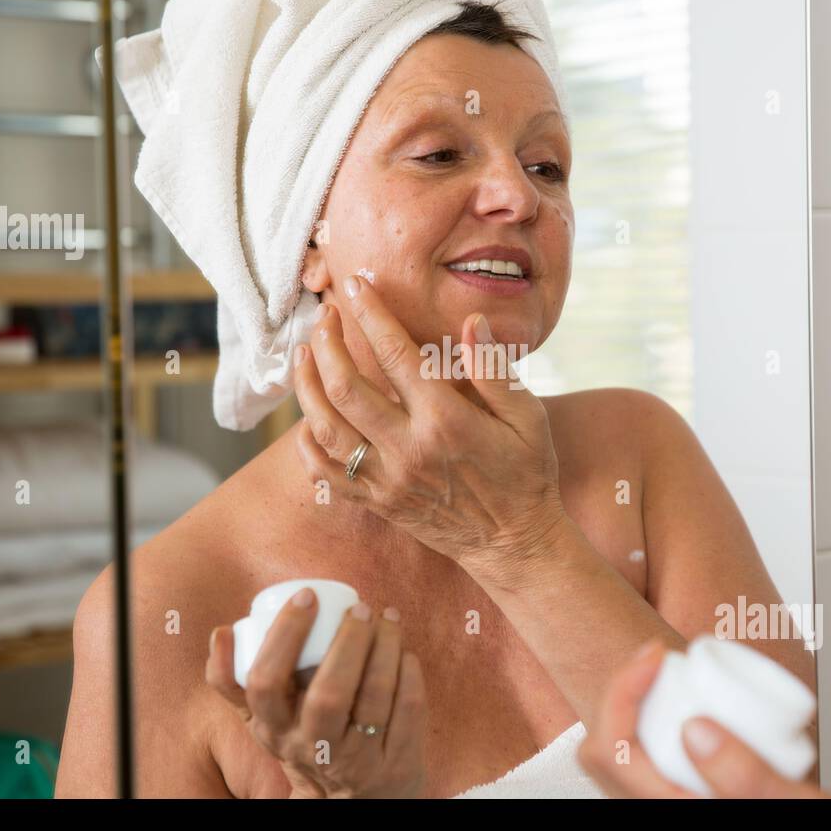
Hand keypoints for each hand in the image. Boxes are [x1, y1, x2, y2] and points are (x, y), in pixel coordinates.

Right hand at [205, 589, 426, 797]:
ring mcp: (359, 759)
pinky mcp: (398, 762)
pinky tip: (404, 651)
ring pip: (375, 698)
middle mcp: (314, 748)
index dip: (285, 635)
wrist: (348, 803)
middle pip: (329, 695)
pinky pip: (408, 710)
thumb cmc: (304, 742)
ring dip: (385, 649)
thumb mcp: (263, 721)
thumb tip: (220, 631)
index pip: (266, 683)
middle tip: (358, 607)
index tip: (306, 597)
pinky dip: (409, 674)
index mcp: (274, 729)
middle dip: (347, 643)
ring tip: (388, 617)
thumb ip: (233, 682)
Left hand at [290, 274, 569, 587]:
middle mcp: (409, 449)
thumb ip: (494, 368)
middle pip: (346, 387)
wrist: (514, 545)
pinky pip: (326, 472)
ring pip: (327, 427)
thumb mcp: (527, 417)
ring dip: (307, 386)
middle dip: (327, 343)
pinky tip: (306, 416)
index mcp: (446, 420)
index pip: (396, 354)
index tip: (356, 286)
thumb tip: (472, 320)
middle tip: (323, 317)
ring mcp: (388, 479)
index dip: (371, 315)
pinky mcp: (378, 502)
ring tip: (303, 355)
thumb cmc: (526, 475)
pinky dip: (308, 442)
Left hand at [578, 641, 830, 797]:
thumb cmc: (817, 827)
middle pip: (601, 749)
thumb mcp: (796, 805)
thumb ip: (747, 777)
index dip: (623, 689)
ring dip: (638, 707)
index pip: (610, 750)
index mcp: (671, 813)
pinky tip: (690, 706)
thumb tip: (693, 729)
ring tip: (676, 678)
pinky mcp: (678, 797)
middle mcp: (655, 813)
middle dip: (626, 694)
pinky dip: (654, 723)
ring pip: (620, 753)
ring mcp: (663, 806)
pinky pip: (644, 756)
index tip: (658, 654)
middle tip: (663, 662)